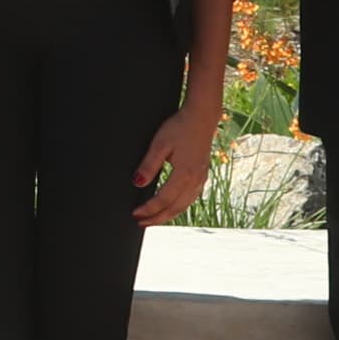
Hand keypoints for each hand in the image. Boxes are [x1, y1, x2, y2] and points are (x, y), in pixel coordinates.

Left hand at [131, 97, 220, 224]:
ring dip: (168, 215)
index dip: (148, 209)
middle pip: (174, 208)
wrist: (202, 117)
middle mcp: (194, 181)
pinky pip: (191, 199)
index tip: (135, 214)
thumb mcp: (160, 144)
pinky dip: (179, 207)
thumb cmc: (180, 127)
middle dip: (157, 218)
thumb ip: (148, 164)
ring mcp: (201, 179)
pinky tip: (172, 207)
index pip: (163, 199)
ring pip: (184, 206)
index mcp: (184, 174)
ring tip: (154, 219)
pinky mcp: (203, 176)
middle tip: (141, 222)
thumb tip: (138, 183)